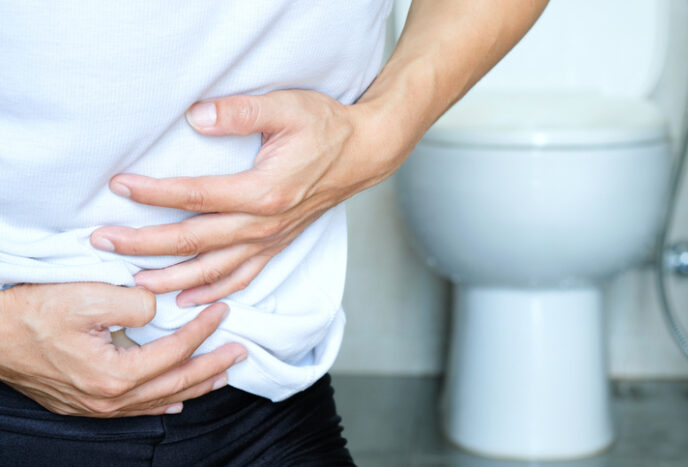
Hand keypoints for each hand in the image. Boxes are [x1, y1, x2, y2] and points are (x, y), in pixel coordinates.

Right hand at [0, 282, 246, 416]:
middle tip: (240, 352)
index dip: (203, 331)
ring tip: (222, 375)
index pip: (176, 352)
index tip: (223, 312)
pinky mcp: (86, 403)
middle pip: (176, 383)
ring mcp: (98, 405)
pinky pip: (136, 408)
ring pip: (160, 399)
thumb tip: (159, 310)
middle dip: (213, 366)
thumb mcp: (88, 297)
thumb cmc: (34, 315)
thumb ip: (136, 303)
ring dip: (195, 386)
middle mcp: (111, 398)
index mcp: (116, 373)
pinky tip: (176, 401)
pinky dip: (163, 402)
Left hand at [90, 90, 398, 305]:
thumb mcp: (287, 108)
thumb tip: (195, 118)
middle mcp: (264, 223)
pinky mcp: (277, 243)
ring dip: (172, 279)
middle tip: (103, 242)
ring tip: (135, 283)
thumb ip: (240, 112)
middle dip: (145, 245)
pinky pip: (242, 277)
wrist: (363, 153)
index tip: (119, 185)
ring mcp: (271, 239)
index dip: (154, 193)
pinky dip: (214, 292)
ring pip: (214, 270)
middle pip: (195, 242)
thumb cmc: (326, 128)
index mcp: (263, 190)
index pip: (196, 196)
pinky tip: (190, 300)